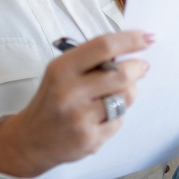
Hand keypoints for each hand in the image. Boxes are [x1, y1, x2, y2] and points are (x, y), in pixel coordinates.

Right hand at [0, 31, 151, 177]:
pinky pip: (119, 121)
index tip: (148, 38)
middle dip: (137, 68)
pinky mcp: (90, 139)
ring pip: (125, 98)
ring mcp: (80, 118)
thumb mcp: (61, 72)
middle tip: (141, 66)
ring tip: (115, 93)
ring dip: (128, 93)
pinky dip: (116, 116)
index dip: (131, 40)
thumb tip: (129, 51)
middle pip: (121, 74)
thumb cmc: (51, 101)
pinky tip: (101, 117)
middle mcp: (70, 93)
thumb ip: (91, 61)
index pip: (103, 47)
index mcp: (62, 69)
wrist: (30, 140)